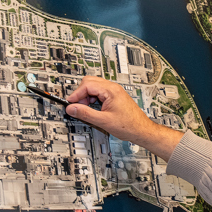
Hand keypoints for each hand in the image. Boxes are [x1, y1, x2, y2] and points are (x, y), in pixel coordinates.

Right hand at [66, 76, 183, 160]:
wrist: (141, 130)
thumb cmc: (128, 125)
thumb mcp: (103, 121)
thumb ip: (85, 114)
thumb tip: (72, 108)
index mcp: (110, 90)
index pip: (87, 85)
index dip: (76, 94)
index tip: (70, 103)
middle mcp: (112, 88)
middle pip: (89, 82)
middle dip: (81, 94)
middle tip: (77, 107)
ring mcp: (114, 91)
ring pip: (93, 87)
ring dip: (86, 96)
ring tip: (86, 110)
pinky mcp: (114, 96)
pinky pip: (99, 92)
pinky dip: (92, 99)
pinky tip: (92, 109)